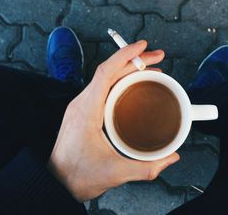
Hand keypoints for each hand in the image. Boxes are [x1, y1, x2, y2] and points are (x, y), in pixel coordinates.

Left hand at [48, 40, 179, 201]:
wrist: (57, 182)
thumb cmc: (78, 175)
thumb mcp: (115, 173)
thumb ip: (147, 167)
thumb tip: (170, 157)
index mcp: (87, 110)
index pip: (105, 72)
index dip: (125, 55)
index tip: (142, 46)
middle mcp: (82, 102)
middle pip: (110, 71)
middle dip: (135, 60)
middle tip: (157, 57)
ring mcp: (82, 105)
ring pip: (107, 77)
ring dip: (129, 69)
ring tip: (151, 69)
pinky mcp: (85, 111)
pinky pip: (104, 87)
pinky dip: (121, 80)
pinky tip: (134, 85)